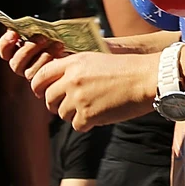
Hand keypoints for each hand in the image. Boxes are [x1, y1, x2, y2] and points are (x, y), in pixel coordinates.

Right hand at [0, 30, 66, 79]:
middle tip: (42, 38)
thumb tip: (28, 24)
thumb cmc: (69, 39)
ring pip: (30, 72)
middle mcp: (27, 66)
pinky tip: (62, 55)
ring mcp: (39, 76)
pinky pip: (44, 79)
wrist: (83, 54)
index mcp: (23, 52)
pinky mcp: (51, 83)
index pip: (6, 51)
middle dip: (27, 50)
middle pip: (16, 64)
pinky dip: (52, 65)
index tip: (13, 33)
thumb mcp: (53, 30)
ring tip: (57, 45)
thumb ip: (38, 29)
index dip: (6, 43)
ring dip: (42, 57)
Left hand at [26, 51, 159, 130]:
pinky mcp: (88, 115)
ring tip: (90, 109)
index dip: (38, 86)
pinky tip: (99, 116)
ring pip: (62, 114)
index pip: (41, 75)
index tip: (40, 93)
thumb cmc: (128, 69)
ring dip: (73, 115)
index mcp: (73, 62)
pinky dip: (86, 124)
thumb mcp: (97, 59)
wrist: (146, 79)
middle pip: (49, 97)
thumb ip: (76, 68)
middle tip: (66, 107)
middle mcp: (72, 79)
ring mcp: (79, 98)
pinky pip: (77, 125)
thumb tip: (60, 82)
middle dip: (54, 104)